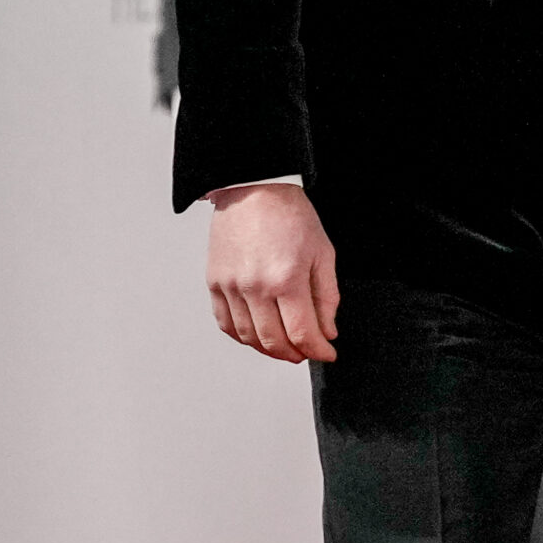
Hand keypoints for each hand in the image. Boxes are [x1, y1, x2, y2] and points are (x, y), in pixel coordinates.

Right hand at [206, 184, 339, 363]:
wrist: (254, 189)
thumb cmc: (290, 215)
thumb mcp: (323, 253)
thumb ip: (327, 297)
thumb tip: (327, 332)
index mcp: (286, 279)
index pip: (302, 333)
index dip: (317, 350)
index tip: (326, 353)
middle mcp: (255, 287)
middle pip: (274, 342)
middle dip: (294, 354)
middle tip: (306, 352)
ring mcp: (231, 286)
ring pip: (248, 337)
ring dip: (268, 349)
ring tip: (284, 345)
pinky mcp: (215, 283)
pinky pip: (226, 324)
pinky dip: (242, 337)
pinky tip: (257, 334)